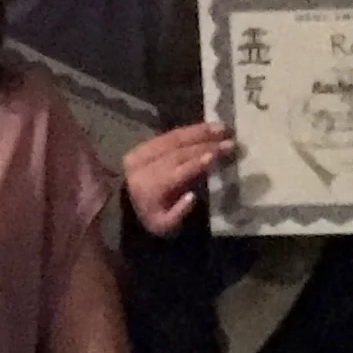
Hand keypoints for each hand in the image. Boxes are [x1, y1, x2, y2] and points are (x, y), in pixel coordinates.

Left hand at [122, 122, 234, 236]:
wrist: (123, 205)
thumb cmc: (150, 217)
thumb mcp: (164, 226)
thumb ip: (178, 213)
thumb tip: (192, 196)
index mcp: (149, 186)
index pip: (175, 171)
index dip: (195, 163)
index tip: (215, 155)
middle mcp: (144, 164)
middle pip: (177, 151)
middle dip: (204, 145)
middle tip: (229, 142)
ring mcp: (143, 150)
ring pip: (174, 138)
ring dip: (199, 131)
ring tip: (221, 128)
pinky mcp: (145, 143)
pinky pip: (170, 134)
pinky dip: (189, 130)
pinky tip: (206, 126)